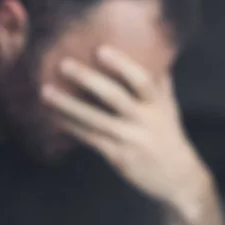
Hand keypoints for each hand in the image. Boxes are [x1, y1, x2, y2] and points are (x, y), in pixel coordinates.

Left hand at [41, 46, 211, 216]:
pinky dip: (71, 127)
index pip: (142, 80)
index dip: (122, 64)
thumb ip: (157, 79)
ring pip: (95, 119)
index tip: (100, 50)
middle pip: (114, 96)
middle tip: (63, 64)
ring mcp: (131, 139)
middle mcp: (146, 119)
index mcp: (158, 103)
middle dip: (87, 79)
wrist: (179, 179)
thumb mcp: (167, 105)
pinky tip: (54, 117)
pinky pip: (90, 138)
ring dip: (68, 105)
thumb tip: (150, 45)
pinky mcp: (119, 156)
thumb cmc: (167, 133)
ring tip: (45, 92)